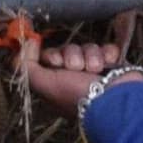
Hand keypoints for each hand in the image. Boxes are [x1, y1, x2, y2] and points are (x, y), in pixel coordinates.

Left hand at [17, 24, 139, 118]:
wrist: (116, 100)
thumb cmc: (78, 96)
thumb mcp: (45, 84)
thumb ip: (27, 65)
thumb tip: (26, 42)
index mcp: (57, 83)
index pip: (49, 56)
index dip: (52, 55)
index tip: (56, 62)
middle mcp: (74, 77)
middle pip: (68, 50)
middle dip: (72, 57)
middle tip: (77, 69)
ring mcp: (95, 70)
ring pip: (87, 47)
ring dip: (91, 57)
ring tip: (95, 71)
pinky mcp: (113, 64)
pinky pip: (106, 48)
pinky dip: (108, 55)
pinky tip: (109, 64)